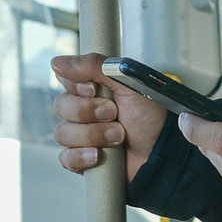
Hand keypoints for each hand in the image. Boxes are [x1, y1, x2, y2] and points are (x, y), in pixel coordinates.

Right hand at [52, 53, 167, 178]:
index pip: (65, 80)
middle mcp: (84, 110)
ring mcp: (82, 135)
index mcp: (93, 88)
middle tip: (113, 114)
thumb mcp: (127, 82)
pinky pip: (65, 158)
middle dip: (89, 112)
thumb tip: (59, 62)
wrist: (162, 151)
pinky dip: (81, 156)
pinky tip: (98, 155)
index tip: (94, 89)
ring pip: (62, 133)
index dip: (77, 87)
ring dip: (93, 135)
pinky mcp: (82, 159)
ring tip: (117, 136)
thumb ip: (95, 66)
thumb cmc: (151, 117)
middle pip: (61, 107)